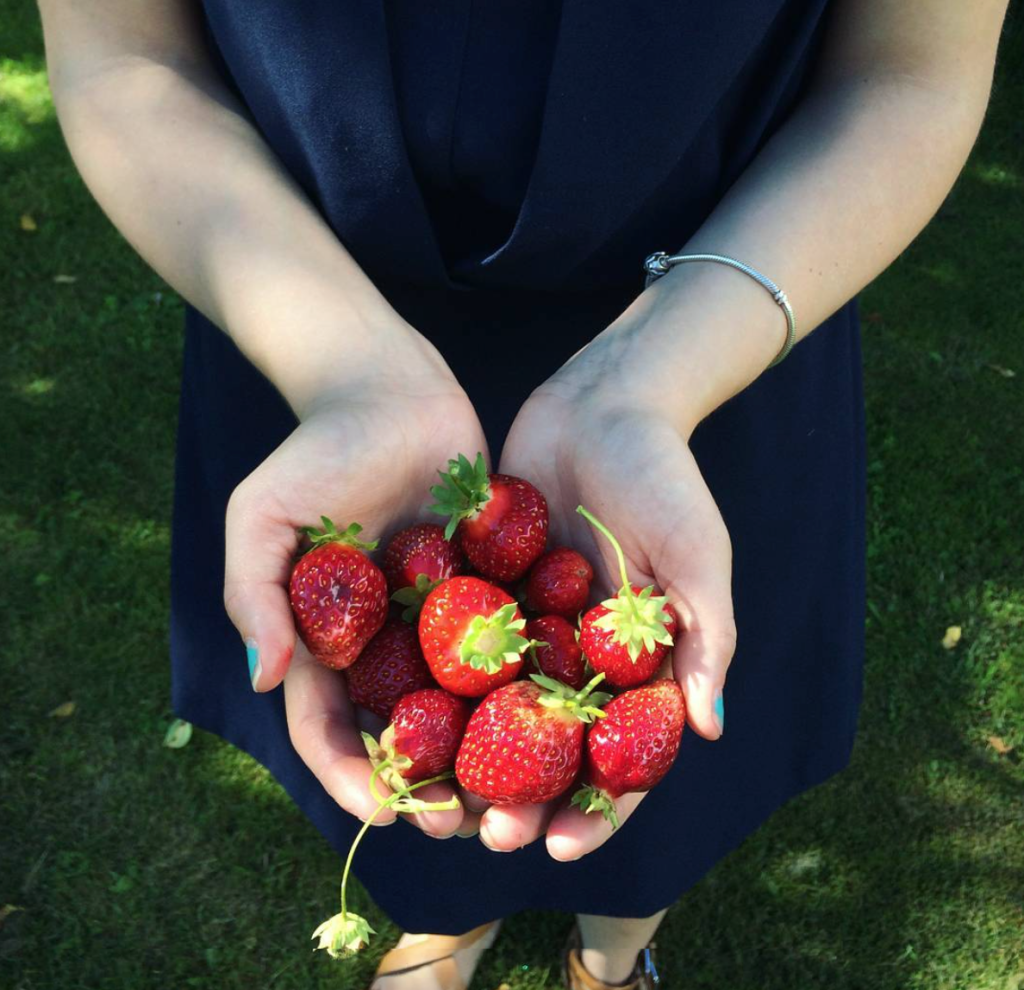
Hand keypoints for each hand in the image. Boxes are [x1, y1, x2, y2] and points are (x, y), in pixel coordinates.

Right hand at [223, 321, 486, 835]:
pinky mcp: (491, 584)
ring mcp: (441, 618)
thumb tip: (266, 677)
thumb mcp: (262, 517)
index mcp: (327, 640)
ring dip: (485, 754)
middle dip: (426, 784)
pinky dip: (529, 681)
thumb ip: (253, 595)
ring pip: (463, 703)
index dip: (349, 773)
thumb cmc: (315, 451)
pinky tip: (561, 716)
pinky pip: (510, 640)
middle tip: (461, 824)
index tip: (382, 809)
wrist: (387, 389)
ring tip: (518, 795)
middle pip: (404, 731)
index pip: (328, 725)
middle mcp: (387, 641)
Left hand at [477, 319, 736, 858]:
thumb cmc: (667, 479)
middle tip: (486, 834)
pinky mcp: (483, 587)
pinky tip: (396, 716)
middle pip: (546, 748)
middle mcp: (576, 654)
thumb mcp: (697, 557)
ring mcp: (526, 624)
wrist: (606, 402)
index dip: (594, 808)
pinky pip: (455, 641)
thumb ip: (705, 640)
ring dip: (467, 758)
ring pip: (492, 708)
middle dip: (520, 798)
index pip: (617, 756)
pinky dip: (430, 679)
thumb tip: (710, 732)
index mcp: (632, 664)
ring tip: (434, 796)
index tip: (560, 846)